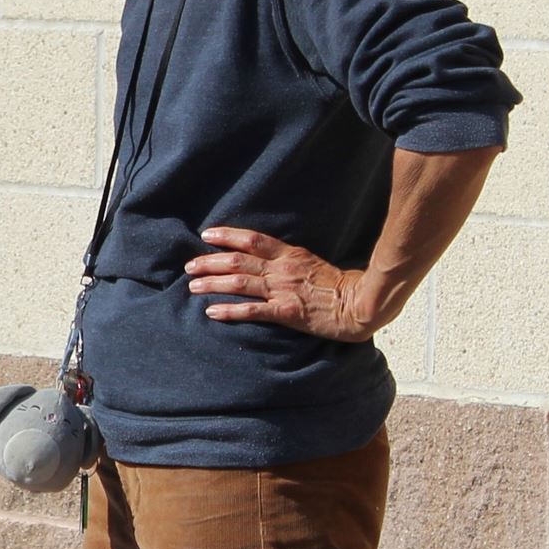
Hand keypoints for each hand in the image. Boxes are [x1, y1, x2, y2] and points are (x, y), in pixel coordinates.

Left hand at [184, 226, 376, 342]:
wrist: (359, 304)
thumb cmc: (338, 286)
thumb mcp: (312, 263)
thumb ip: (289, 260)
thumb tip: (265, 259)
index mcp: (289, 255)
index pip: (252, 239)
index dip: (227, 236)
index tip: (206, 235)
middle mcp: (282, 269)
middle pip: (238, 261)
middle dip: (209, 262)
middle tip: (189, 266)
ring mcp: (283, 291)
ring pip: (239, 283)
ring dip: (212, 284)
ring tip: (193, 286)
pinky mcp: (287, 313)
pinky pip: (253, 310)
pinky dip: (230, 310)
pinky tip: (212, 312)